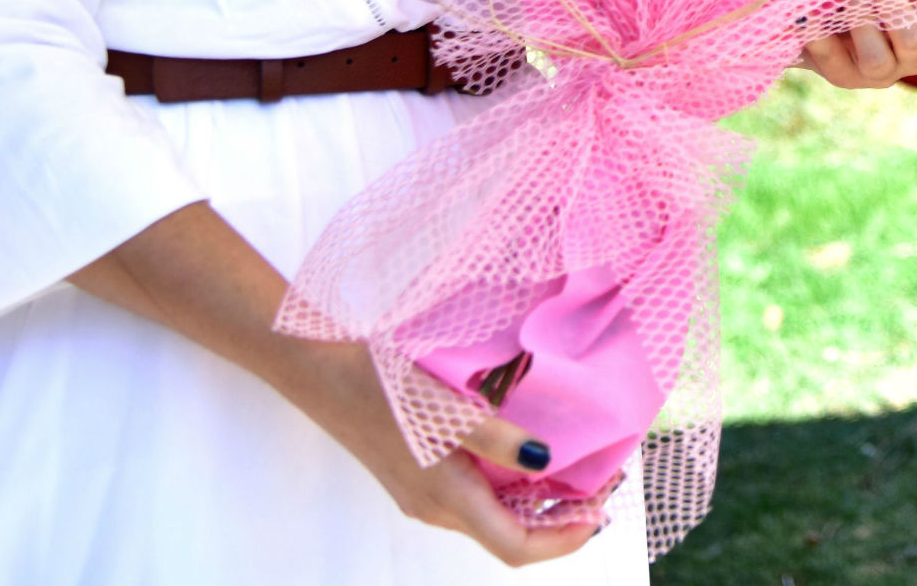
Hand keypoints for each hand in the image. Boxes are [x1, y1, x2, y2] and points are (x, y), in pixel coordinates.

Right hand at [71, 203, 595, 564]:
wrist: (316, 369)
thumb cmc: (381, 384)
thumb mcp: (446, 407)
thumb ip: (498, 438)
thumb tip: (547, 463)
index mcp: (445, 498)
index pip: (513, 548)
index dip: (562, 541)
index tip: (600, 513)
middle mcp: (434, 508)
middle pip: (507, 537)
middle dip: (559, 520)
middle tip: (601, 481)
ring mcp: (421, 494)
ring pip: (490, 517)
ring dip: (535, 504)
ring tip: (575, 468)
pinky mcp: (413, 475)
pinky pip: (472, 497)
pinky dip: (508, 488)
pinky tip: (527, 453)